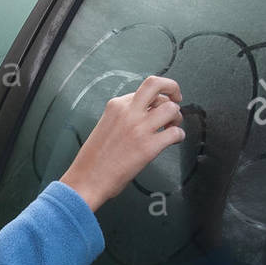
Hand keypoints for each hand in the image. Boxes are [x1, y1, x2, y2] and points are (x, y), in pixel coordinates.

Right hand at [59, 76, 184, 211]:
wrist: (87, 180)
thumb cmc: (94, 159)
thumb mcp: (106, 126)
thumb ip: (124, 116)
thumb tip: (145, 114)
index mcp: (116, 106)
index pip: (143, 90)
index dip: (156, 97)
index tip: (160, 103)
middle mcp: (128, 113)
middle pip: (156, 84)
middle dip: (172, 87)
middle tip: (177, 98)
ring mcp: (139, 128)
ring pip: (171, 108)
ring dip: (177, 116)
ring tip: (172, 126)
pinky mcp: (148, 147)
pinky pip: (175, 133)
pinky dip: (179, 136)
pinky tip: (173, 141)